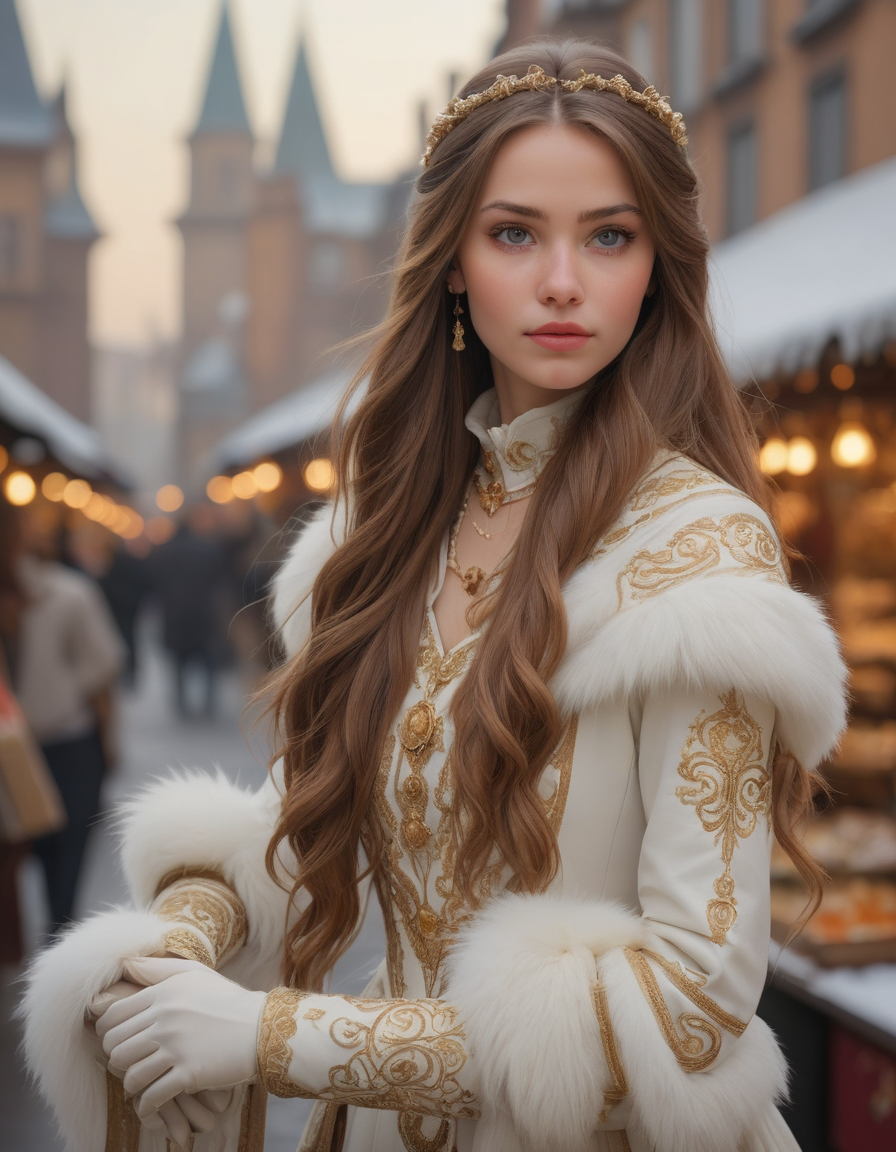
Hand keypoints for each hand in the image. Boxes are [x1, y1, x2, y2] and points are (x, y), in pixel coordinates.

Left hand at [88, 977, 232, 1146]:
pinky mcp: (188, 1073)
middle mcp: (164, 1019)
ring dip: (131, 1084)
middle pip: (115, 1047)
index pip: (112, 1017)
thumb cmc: (226, 1000)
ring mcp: (176, 1047)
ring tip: (142, 1084)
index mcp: (162, 994)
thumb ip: (157, 969)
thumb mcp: (194, 974)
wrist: (260, 1028)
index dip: (107, 1034)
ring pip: (128, 1074)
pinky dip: (146, 1106)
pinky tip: (152, 1105)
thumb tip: (124, 964)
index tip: (119, 1043)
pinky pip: (151, 1096)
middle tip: (131, 1064)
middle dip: (117, 1060)